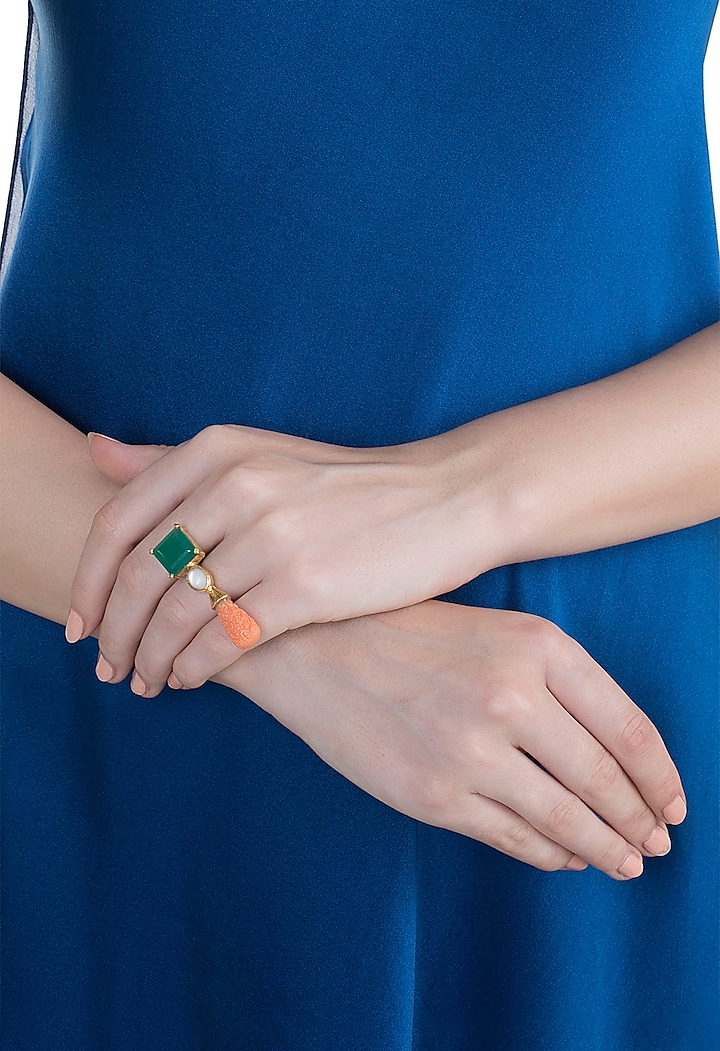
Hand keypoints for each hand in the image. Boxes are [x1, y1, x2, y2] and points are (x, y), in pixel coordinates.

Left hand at [68, 426, 495, 692]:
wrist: (445, 500)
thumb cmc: (348, 487)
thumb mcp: (260, 454)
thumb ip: (175, 459)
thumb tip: (95, 450)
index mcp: (218, 450)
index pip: (119, 521)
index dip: (88, 580)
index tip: (79, 621)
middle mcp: (237, 485)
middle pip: (140, 573)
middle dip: (114, 630)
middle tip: (107, 666)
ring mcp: (272, 535)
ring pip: (178, 612)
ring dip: (151, 657)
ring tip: (146, 682)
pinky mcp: (306, 585)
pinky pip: (226, 639)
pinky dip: (196, 667)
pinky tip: (191, 680)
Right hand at [209, 599, 686, 879]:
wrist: (312, 645)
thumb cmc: (406, 629)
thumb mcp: (494, 628)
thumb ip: (558, 681)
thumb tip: (616, 756)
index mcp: (536, 646)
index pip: (629, 729)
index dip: (662, 778)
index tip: (675, 805)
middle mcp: (511, 697)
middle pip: (605, 781)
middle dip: (640, 821)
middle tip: (656, 843)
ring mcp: (470, 750)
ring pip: (566, 819)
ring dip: (606, 848)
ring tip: (624, 862)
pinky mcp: (432, 794)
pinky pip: (513, 838)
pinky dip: (550, 855)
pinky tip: (566, 859)